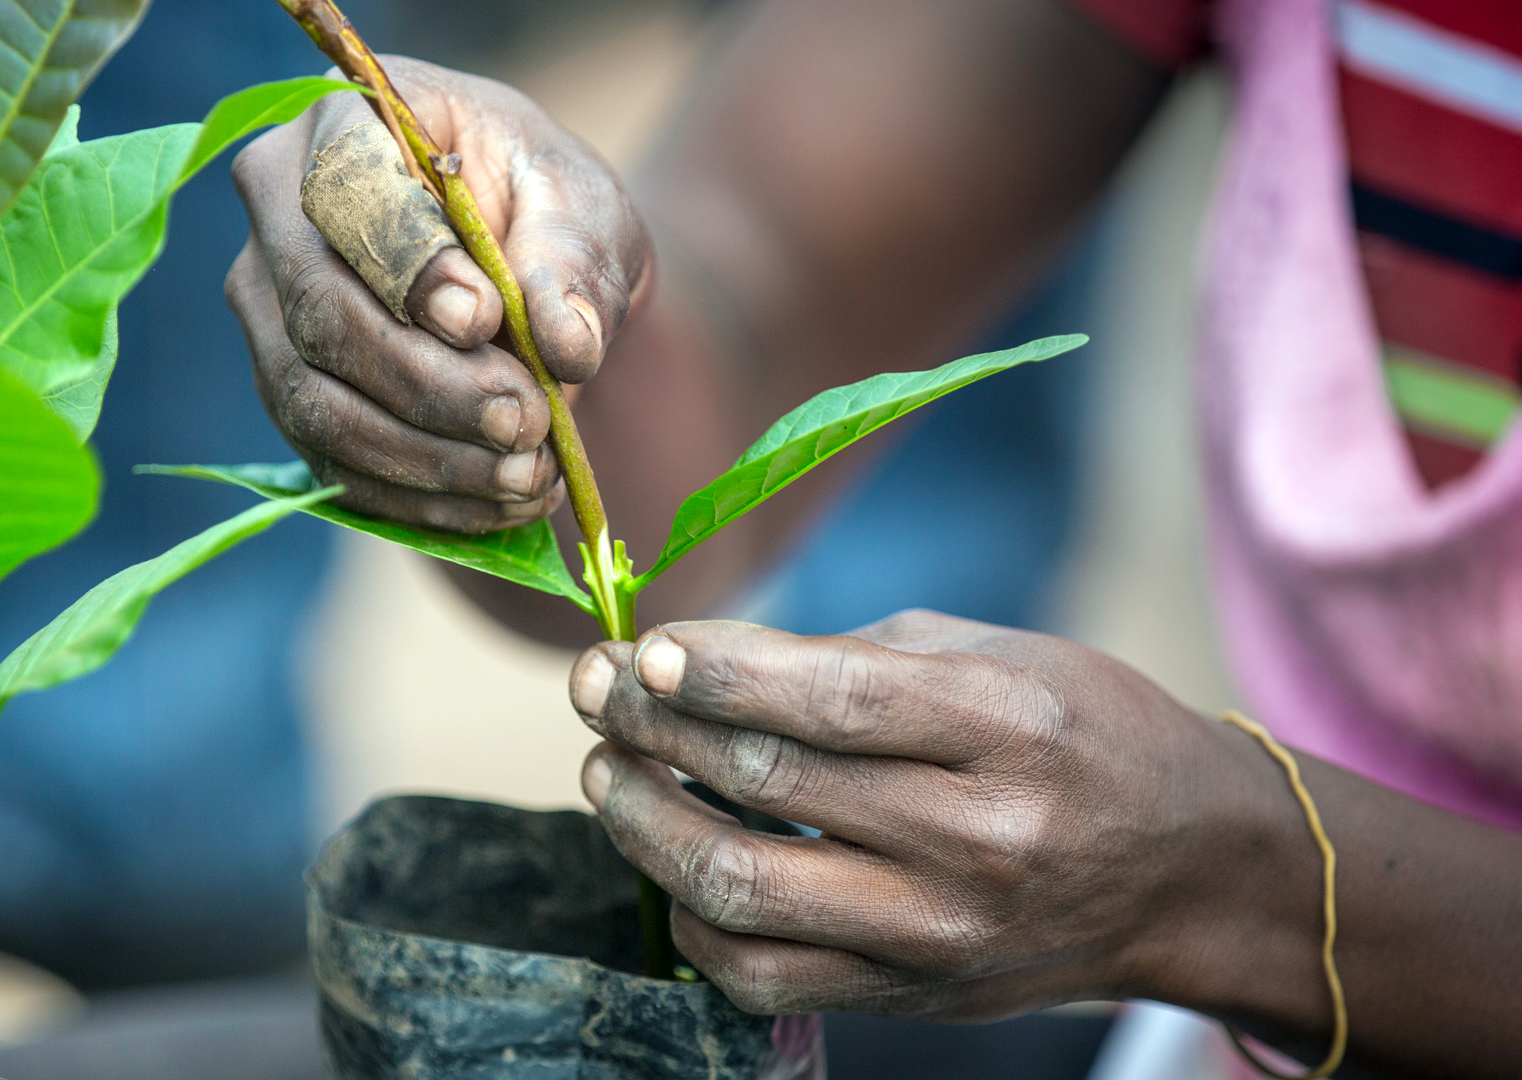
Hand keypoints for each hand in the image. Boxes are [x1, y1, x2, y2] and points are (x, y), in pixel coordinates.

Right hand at [228, 57, 650, 532]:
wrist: (524, 268)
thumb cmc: (544, 211)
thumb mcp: (583, 209)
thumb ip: (574, 263)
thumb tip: (566, 344)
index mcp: (343, 123)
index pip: (347, 195)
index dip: (410, 265)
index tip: (487, 319)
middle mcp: (275, 215)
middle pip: (321, 314)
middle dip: (429, 384)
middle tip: (527, 421)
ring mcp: (268, 313)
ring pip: (316, 405)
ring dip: (427, 457)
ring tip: (528, 474)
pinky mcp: (289, 396)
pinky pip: (331, 467)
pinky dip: (419, 501)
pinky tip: (501, 505)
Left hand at [567, 610, 1323, 1020]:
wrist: (1190, 873)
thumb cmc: (1085, 734)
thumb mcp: (995, 656)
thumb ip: (852, 655)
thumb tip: (699, 660)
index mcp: (1009, 729)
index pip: (832, 699)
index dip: (718, 672)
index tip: (643, 647)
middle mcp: (981, 840)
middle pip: (770, 785)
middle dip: (654, 727)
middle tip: (597, 689)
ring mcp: (944, 934)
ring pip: (744, 889)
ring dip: (646, 825)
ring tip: (606, 771)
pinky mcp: (915, 997)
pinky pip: (763, 976)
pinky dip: (693, 920)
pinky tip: (669, 865)